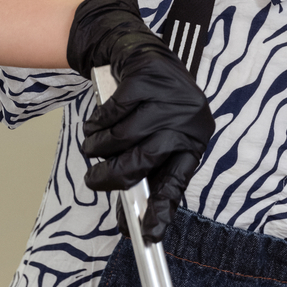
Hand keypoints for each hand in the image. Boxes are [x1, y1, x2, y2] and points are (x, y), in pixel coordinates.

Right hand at [67, 0, 214, 241]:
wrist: (137, 52)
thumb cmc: (147, 105)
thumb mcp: (154, 137)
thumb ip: (144, 171)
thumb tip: (128, 218)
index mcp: (193, 142)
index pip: (177, 183)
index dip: (161, 210)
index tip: (148, 235)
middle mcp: (188, 120)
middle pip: (142, 162)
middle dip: (111, 176)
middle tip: (94, 180)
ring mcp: (168, 97)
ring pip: (122, 139)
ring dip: (98, 147)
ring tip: (94, 143)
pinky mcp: (147, 78)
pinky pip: (111, 114)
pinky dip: (97, 122)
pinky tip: (97, 121)